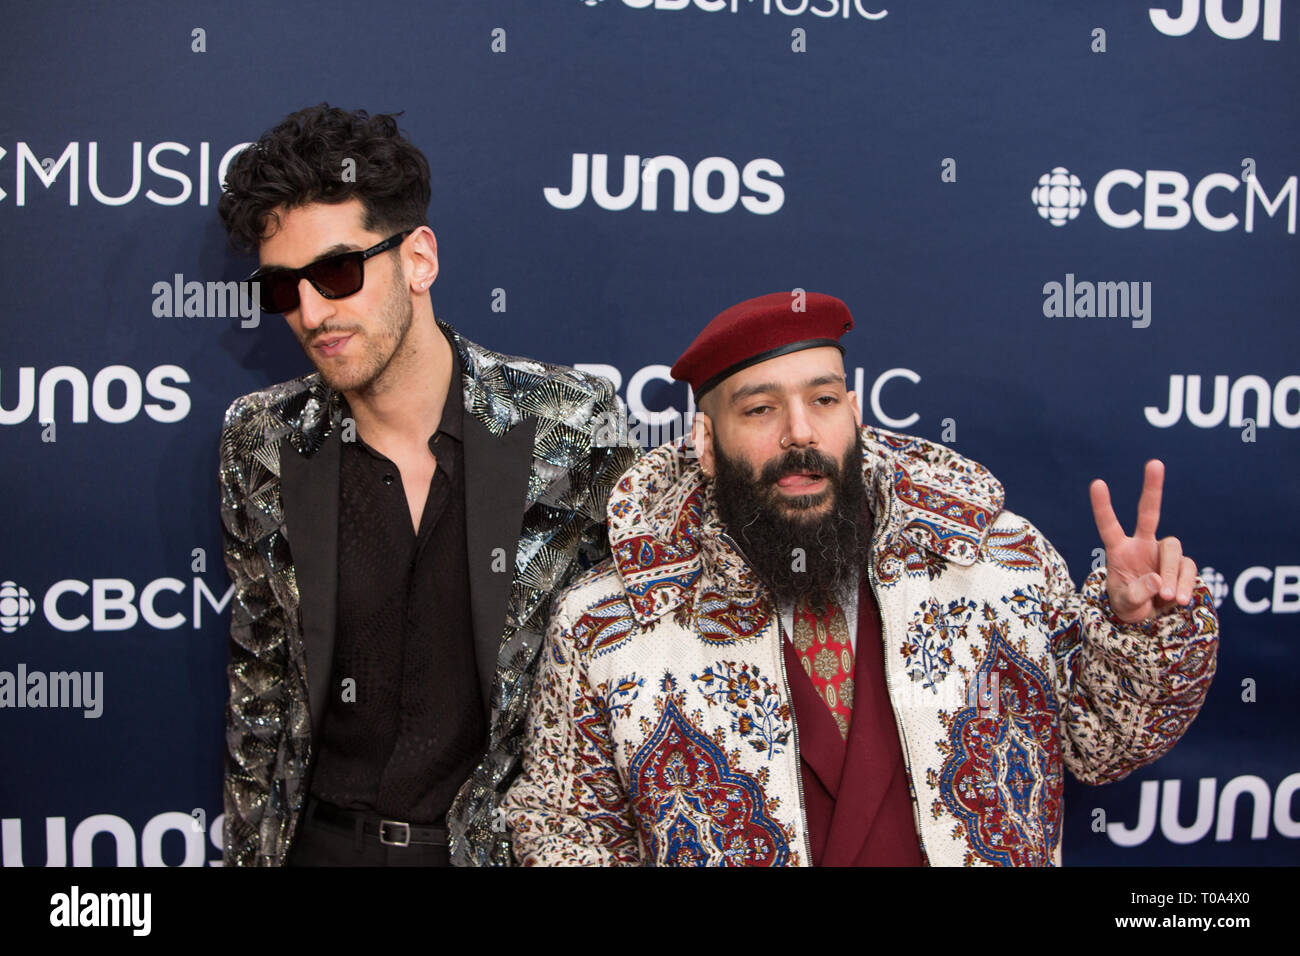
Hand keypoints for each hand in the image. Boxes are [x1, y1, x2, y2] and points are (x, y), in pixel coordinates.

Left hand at [1089, 459, 1197, 623]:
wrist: (1151, 619)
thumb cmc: (1129, 606)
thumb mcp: (1125, 606)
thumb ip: (1136, 594)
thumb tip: (1156, 581)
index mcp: (1119, 550)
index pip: (1109, 525)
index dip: (1103, 506)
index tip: (1097, 483)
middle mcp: (1142, 545)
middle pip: (1149, 512)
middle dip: (1152, 488)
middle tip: (1154, 462)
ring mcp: (1163, 552)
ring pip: (1174, 549)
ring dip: (1171, 575)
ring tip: (1168, 599)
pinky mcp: (1183, 564)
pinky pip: (1189, 568)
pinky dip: (1185, 585)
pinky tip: (1178, 601)